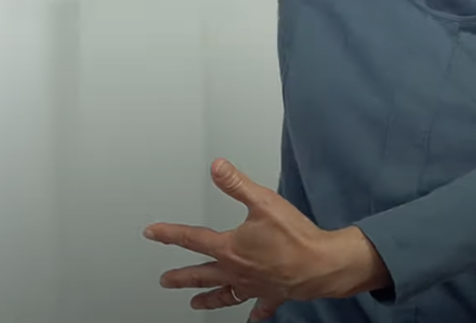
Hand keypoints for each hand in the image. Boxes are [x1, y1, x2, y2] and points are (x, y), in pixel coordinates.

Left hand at [143, 159, 390, 320]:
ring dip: (208, 299)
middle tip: (165, 280)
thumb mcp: (264, 202)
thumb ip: (237, 184)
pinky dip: (253, 314)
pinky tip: (251, 318)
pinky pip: (259, 308)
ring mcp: (253, 286)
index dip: (169, 234)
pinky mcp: (272, 294)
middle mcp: (237, 271)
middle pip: (202, 274)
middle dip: (181, 277)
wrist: (322, 264)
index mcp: (231, 248)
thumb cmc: (295, 237)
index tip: (153, 233)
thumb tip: (217, 168)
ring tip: (194, 304)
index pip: (192, 239)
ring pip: (224, 295)